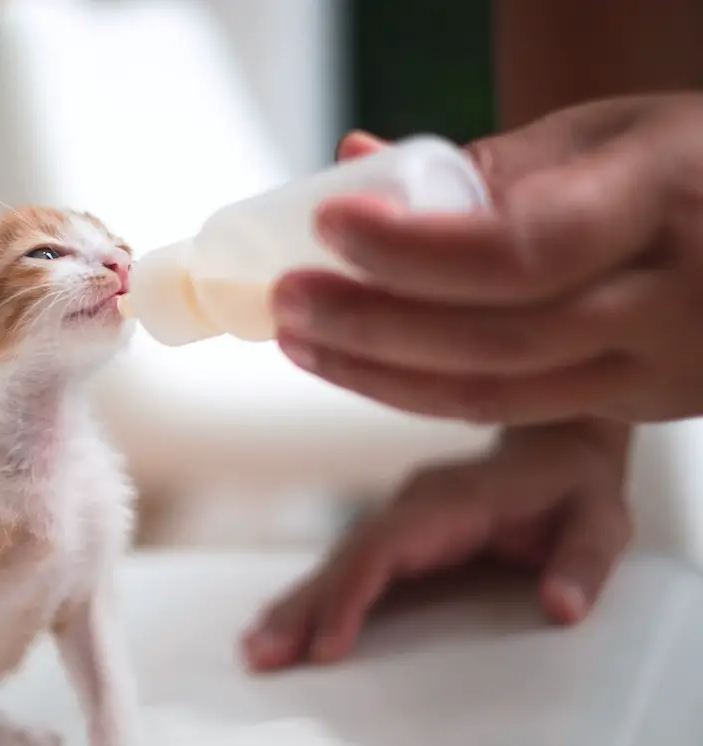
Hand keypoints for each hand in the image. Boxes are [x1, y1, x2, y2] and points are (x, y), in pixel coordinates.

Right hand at [241, 420, 630, 671]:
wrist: (558, 444)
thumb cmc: (576, 489)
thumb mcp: (601, 522)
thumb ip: (583, 562)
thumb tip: (560, 607)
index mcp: (455, 500)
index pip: (387, 546)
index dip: (352, 593)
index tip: (326, 644)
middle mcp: (415, 503)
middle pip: (346, 555)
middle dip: (303, 607)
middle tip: (260, 653)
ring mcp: (400, 515)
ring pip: (338, 560)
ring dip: (296, 605)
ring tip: (256, 649)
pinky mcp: (396, 533)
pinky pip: (348, 564)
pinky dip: (314, 597)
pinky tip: (284, 625)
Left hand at [273, 93, 702, 424]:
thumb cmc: (690, 165)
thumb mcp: (609, 134)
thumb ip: (486, 162)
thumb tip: (353, 158)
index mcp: (666, 202)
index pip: (523, 247)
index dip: (415, 249)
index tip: (332, 222)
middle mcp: (672, 301)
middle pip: (494, 337)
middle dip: (371, 323)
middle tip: (286, 297)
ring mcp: (662, 369)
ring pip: (495, 394)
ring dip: (378, 372)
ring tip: (301, 338)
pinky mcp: (642, 407)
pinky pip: (513, 408)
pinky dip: (424, 390)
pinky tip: (360, 363)